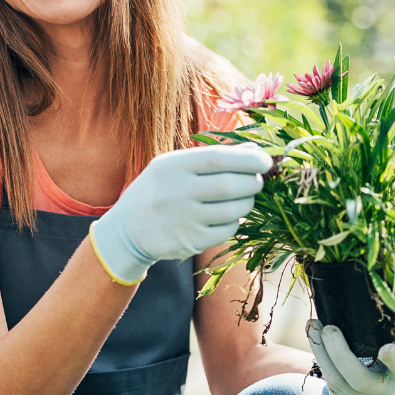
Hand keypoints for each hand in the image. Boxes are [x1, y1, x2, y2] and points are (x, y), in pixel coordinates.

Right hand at [90, 143, 271, 284]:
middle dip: (252, 183)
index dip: (248, 160)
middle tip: (257, 181)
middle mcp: (175, 192)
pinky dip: (234, 222)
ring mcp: (182, 219)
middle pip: (229, 186)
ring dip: (247, 203)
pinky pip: (227, 230)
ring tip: (243, 198)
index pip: (219, 159)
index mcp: (172, 166)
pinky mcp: (189, 242)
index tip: (266, 162)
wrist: (128, 229)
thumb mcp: (176, 165)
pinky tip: (226, 216)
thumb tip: (256, 153)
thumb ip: (212, 157)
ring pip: (233, 211)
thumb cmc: (161, 189)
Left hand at [306, 272, 394, 394]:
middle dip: (341, 353)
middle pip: (359, 378)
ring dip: (322, 350)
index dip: (394, 359)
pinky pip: (327, 377)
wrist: (379, 389)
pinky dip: (318, 354)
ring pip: (336, 378)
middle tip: (329, 328)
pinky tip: (312, 333)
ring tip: (313, 324)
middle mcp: (382, 390)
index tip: (386, 348)